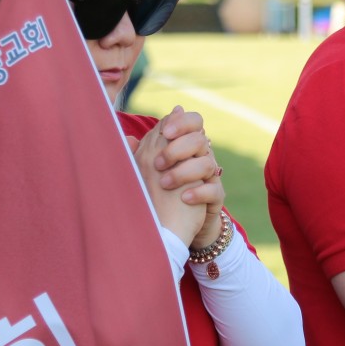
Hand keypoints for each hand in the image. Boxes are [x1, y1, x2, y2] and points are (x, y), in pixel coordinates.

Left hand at [155, 106, 225, 248]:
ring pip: (207, 163)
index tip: (165, 132)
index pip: (193, 121)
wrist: (176, 224)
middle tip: (158, 163)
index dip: (182, 122)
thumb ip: (141, 155)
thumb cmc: (160, 192)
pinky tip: (184, 198)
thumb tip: (128, 138)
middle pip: (200, 139)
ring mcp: (210, 176)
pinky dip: (198, 193)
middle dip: (178, 148)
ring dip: (183, 173)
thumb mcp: (148, 171)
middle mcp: (201, 157)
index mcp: (186, 145)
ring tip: (164, 184)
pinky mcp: (215, 196)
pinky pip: (213, 190)